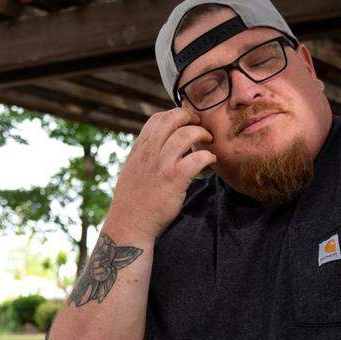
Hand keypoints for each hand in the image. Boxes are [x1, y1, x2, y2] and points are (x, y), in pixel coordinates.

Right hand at [106, 107, 215, 239]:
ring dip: (202, 134)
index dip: (175, 115)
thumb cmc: (133, 200)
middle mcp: (150, 152)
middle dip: (191, 117)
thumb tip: (159, 145)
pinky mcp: (174, 180)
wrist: (130, 224)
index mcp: (140, 149)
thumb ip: (146, 155)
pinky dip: (207, 156)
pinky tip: (210, 160)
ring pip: (186, 135)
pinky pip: (196, 159)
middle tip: (202, 126)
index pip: (157, 118)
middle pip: (172, 119)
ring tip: (209, 141)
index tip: (187, 122)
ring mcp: (162, 165)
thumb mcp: (132, 170)